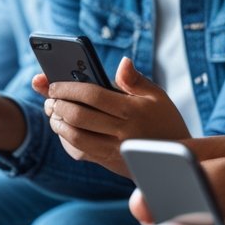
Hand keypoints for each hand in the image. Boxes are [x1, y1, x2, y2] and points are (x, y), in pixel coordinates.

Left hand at [35, 57, 189, 176]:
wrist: (174, 158)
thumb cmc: (164, 119)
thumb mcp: (157, 95)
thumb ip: (135, 79)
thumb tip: (123, 62)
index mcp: (132, 110)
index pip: (93, 95)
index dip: (69, 88)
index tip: (54, 83)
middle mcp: (122, 132)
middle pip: (79, 117)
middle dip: (58, 104)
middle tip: (50, 97)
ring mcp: (114, 150)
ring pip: (75, 137)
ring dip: (58, 123)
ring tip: (54, 112)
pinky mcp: (109, 162)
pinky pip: (80, 152)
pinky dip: (66, 140)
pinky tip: (64, 130)